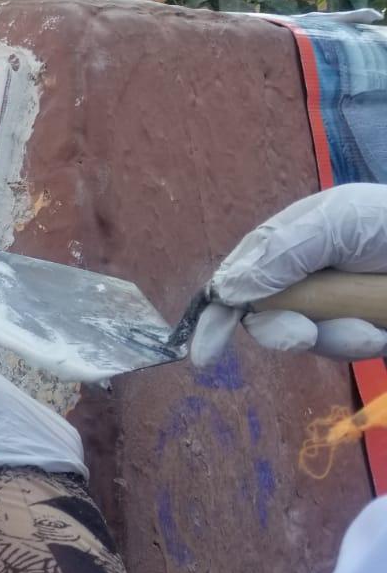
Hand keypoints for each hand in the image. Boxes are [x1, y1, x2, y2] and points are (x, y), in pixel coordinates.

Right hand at [190, 184, 386, 364]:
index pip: (242, 277)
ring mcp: (341, 305)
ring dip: (335, 338)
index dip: (217, 313)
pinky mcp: (369, 330)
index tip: (204, 352)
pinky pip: (347, 350)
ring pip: (311, 339)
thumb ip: (280, 251)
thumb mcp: (336, 220)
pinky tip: (381, 333)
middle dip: (283, 330)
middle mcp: (311, 275)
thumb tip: (228, 288)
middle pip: (269, 316)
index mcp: (294, 241)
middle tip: (302, 335)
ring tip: (372, 330)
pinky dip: (359, 344)